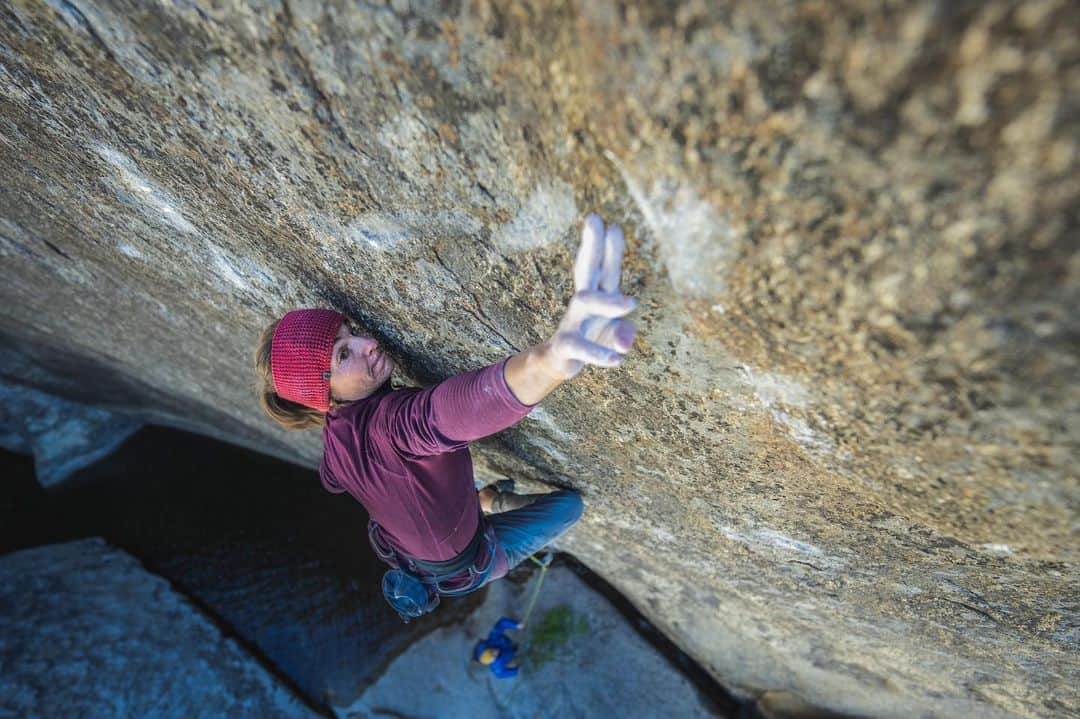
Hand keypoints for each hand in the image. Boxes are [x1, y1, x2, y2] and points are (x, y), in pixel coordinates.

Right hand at [543, 214, 637, 380]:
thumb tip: (623, 342)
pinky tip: (619, 359)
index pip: (605, 269)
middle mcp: (584, 302)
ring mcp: (573, 321)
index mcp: (598, 295)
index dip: (609, 249)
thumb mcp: (611, 334)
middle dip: (592, 244)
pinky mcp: (566, 345)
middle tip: (594, 217)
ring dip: (609, 301)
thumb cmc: (591, 339)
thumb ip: (621, 333)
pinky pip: (580, 346)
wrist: (559, 362)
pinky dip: (599, 352)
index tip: (614, 225)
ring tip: (633, 302)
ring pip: (586, 302)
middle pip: (586, 268)